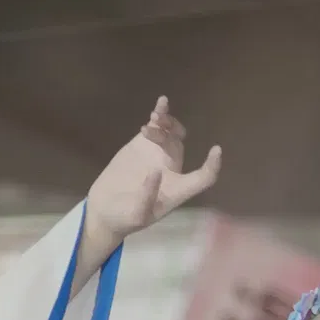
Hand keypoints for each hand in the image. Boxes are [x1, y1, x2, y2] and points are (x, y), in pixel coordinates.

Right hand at [87, 96, 220, 244]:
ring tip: (153, 118)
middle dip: (169, 134)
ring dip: (165, 123)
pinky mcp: (142, 146)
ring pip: (170, 133)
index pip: (202, 178)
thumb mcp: (136, 215)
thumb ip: (147, 196)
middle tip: (148, 132)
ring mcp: (157, 155)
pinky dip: (161, 113)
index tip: (216, 149)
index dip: (212, 165)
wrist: (104, 209)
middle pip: (178, 145)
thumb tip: (156, 171)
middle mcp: (171, 170)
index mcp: (177, 190)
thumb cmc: (124, 219)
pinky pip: (156, 127)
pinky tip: (162, 101)